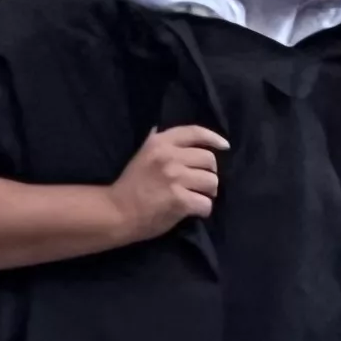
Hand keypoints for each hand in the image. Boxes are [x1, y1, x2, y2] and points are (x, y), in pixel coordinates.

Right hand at [109, 125, 227, 235]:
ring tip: (196, 197)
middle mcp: (169, 156)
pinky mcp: (180, 199)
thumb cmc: (129, 186)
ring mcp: (175, 178)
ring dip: (207, 192)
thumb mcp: (141, 155)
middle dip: (209, 173)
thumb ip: (156, 143)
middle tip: (201, 184)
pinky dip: (203, 210)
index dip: (214, 138)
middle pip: (209, 160)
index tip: (224, 146)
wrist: (115, 212)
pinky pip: (206, 204)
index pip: (195, 132)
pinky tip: (193, 211)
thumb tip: (160, 128)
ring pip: (212, 182)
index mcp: (159, 143)